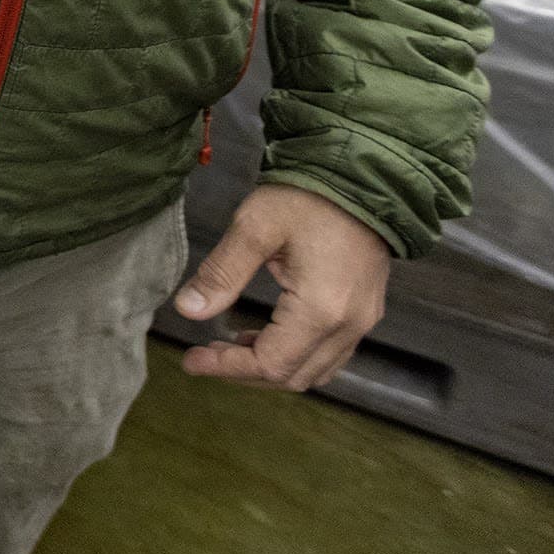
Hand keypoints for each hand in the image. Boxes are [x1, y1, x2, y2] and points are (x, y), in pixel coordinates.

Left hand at [173, 184, 390, 391]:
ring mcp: (362, 322)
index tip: (191, 359)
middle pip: (292, 376)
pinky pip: (330, 354)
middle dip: (243, 372)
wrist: (362, 177)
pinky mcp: (365, 312)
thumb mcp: (254, 228)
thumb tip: (187, 310)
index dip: (227, 367)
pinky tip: (265, 335)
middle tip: (203, 356)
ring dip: (271, 368)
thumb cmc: (307, 197)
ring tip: (229, 346)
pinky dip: (296, 356)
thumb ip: (221, 273)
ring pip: (314, 371)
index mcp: (321, 310)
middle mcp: (348, 326)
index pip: (270, 363)